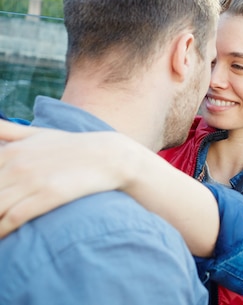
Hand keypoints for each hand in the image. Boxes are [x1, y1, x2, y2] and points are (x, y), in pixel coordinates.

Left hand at [0, 120, 125, 236]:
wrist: (109, 156)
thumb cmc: (72, 146)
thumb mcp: (37, 133)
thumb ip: (7, 130)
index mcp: (10, 150)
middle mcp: (16, 165)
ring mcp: (31, 181)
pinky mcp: (47, 196)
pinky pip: (12, 219)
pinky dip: (1, 231)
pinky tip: (2, 235)